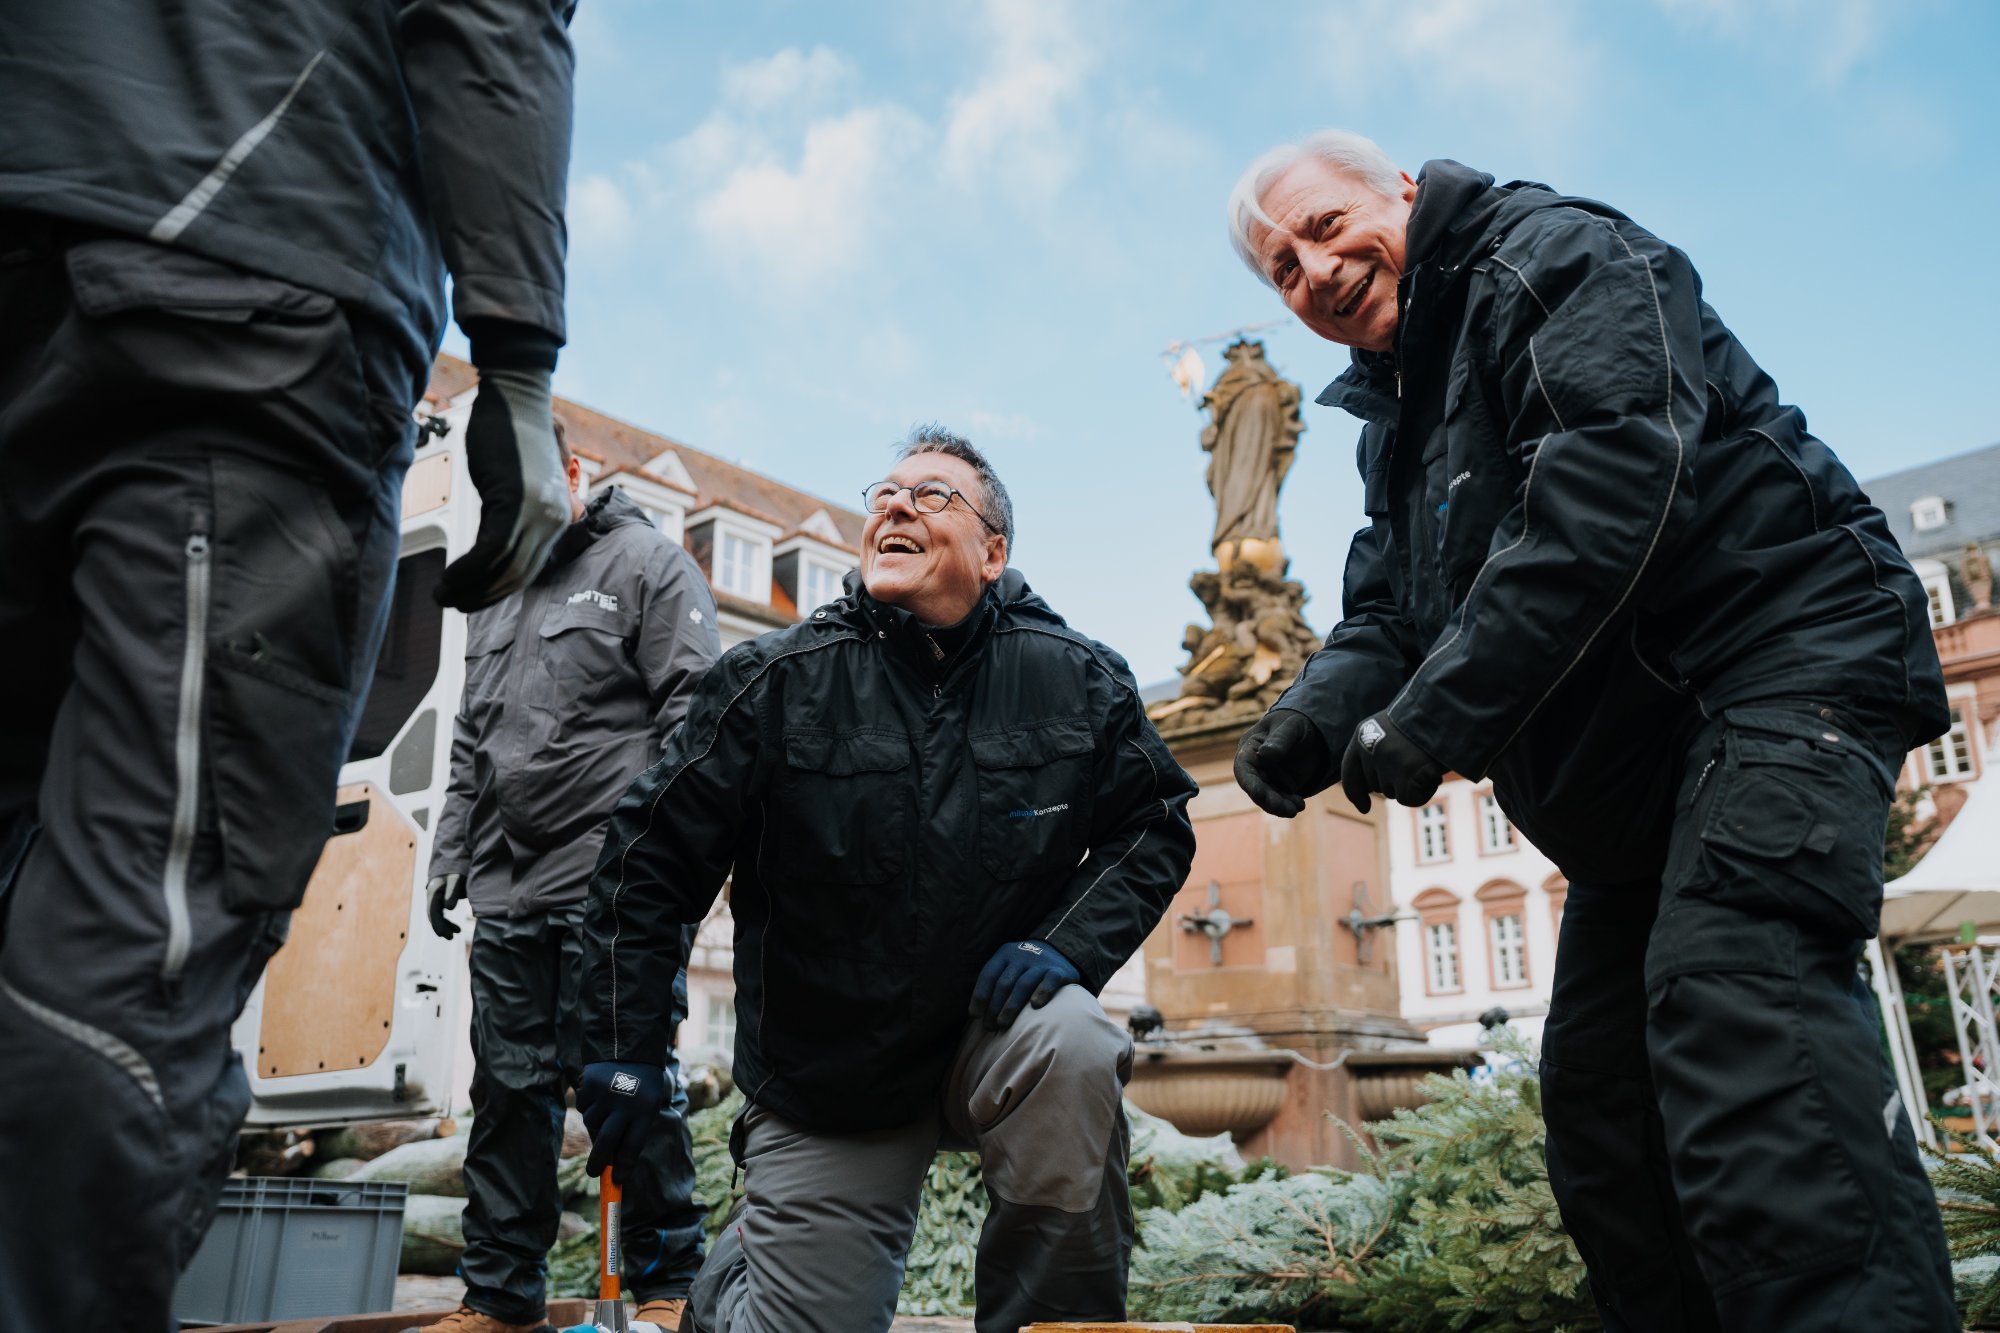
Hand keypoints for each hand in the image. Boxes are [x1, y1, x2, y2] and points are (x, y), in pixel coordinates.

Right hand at [425, 874, 463, 939]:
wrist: (454, 862)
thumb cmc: (456, 870)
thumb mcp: (456, 879)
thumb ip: (453, 892)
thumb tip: (448, 908)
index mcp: (434, 893)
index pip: (433, 913)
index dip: (439, 925)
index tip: (447, 935)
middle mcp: (432, 897)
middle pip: (433, 917)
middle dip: (441, 928)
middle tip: (451, 937)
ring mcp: (435, 899)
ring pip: (437, 917)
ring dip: (445, 926)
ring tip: (457, 932)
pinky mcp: (441, 900)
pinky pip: (441, 914)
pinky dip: (447, 922)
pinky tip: (456, 928)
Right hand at [435, 364, 569, 610]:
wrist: (518, 397)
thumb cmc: (515, 434)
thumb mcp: (523, 482)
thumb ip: (518, 512)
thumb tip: (501, 544)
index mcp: (559, 516)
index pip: (531, 568)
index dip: (499, 589)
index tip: (473, 598)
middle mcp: (554, 519)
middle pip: (519, 575)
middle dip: (483, 596)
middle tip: (454, 604)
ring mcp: (537, 512)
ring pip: (503, 568)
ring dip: (469, 588)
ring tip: (443, 596)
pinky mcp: (515, 502)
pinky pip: (490, 551)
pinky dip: (466, 570)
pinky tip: (448, 579)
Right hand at [577, 1061, 665, 1176]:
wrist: (630, 1051)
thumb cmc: (642, 1087)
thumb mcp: (647, 1106)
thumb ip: (632, 1131)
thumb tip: (612, 1162)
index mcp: (645, 1111)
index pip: (632, 1146)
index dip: (623, 1166)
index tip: (616, 1180)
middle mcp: (625, 1104)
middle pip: (607, 1141)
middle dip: (598, 1161)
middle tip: (593, 1173)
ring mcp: (605, 1094)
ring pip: (592, 1124)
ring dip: (596, 1125)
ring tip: (607, 1111)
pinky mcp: (590, 1086)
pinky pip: (584, 1108)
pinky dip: (589, 1108)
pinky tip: (601, 1097)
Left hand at [970, 940, 1079, 1030]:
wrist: (1058, 951)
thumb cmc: (1025, 969)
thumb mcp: (1008, 967)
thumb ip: (995, 983)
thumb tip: (975, 1013)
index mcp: (1004, 955)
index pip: (988, 975)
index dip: (980, 996)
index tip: (975, 1015)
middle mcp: (1021, 956)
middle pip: (1004, 983)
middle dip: (994, 1006)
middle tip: (990, 1026)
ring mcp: (1040, 963)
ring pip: (1023, 984)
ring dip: (1011, 1006)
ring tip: (1003, 1024)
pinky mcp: (1058, 970)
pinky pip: (1050, 980)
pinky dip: (1042, 992)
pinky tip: (1035, 1006)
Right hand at [1233, 708, 1333, 817]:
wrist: (1312, 731)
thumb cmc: (1296, 723)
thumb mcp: (1291, 726)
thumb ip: (1280, 739)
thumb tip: (1265, 754)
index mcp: (1249, 749)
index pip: (1243, 769)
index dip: (1250, 783)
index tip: (1259, 794)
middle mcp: (1255, 766)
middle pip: (1256, 788)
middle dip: (1270, 800)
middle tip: (1289, 809)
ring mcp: (1267, 778)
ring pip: (1267, 798)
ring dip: (1280, 806)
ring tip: (1297, 808)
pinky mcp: (1279, 786)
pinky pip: (1280, 799)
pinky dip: (1288, 804)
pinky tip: (1300, 804)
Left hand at [1339, 711, 1443, 813]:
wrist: (1449, 712)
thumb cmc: (1425, 723)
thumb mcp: (1393, 730)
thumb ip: (1378, 754)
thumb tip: (1367, 796)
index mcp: (1363, 733)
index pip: (1350, 769)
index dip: (1355, 792)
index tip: (1364, 808)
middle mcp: (1369, 749)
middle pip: (1375, 785)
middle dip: (1394, 781)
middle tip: (1415, 761)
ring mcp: (1387, 763)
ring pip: (1392, 792)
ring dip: (1409, 785)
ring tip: (1424, 762)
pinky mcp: (1405, 776)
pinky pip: (1408, 799)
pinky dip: (1421, 794)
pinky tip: (1432, 776)